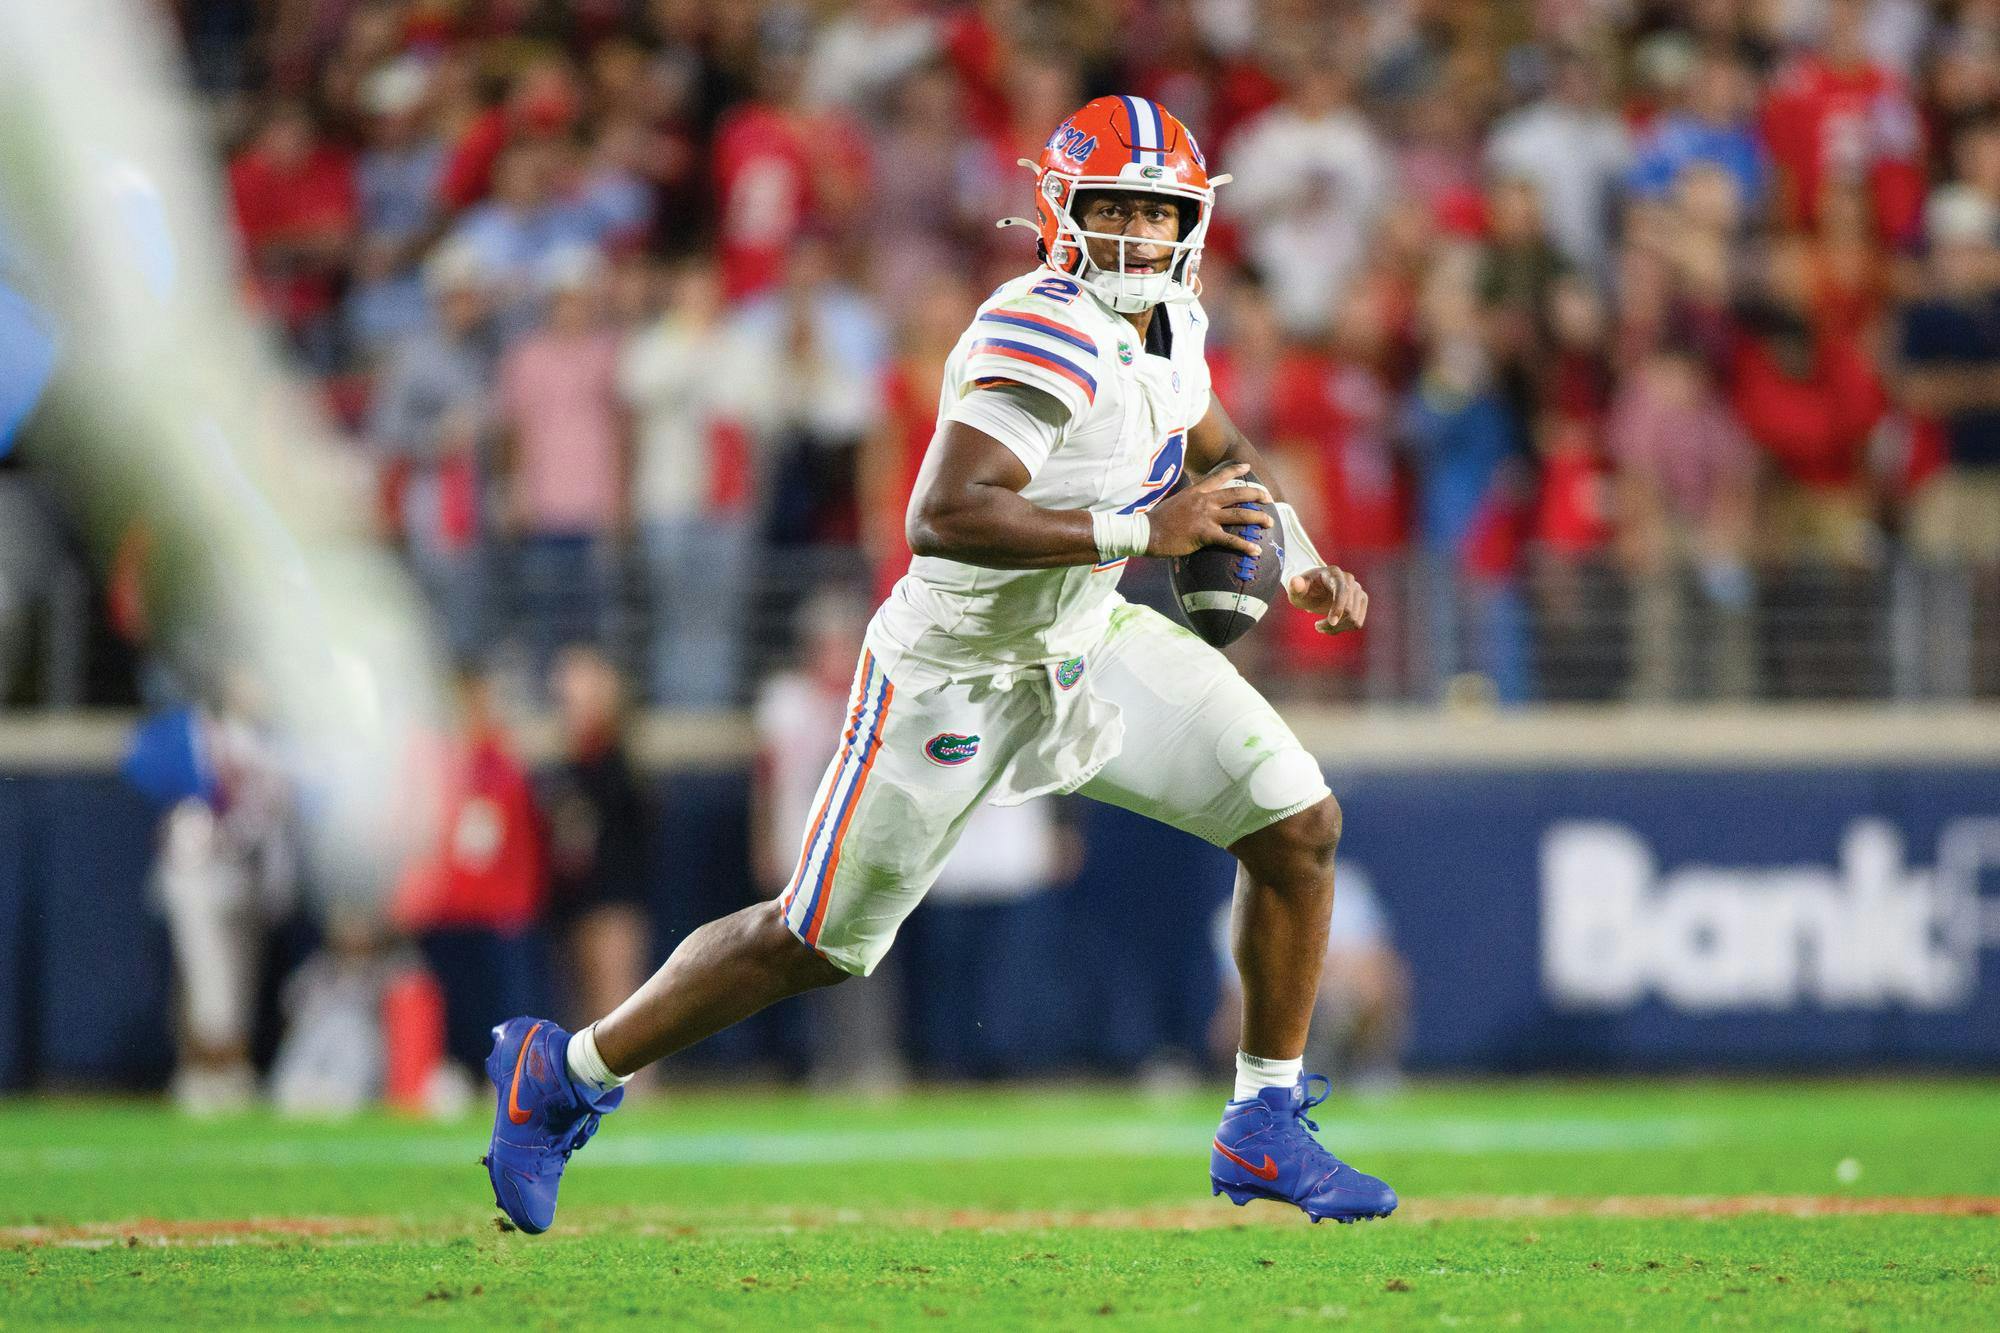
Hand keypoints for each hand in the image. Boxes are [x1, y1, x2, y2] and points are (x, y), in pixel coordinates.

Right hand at [1145, 462, 1271, 557]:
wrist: (1147, 532)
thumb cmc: (1158, 521)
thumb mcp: (1175, 502)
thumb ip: (1188, 500)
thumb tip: (1193, 504)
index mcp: (1197, 492)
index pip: (1219, 476)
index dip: (1235, 470)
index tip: (1248, 467)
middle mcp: (1204, 501)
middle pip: (1238, 494)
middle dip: (1257, 495)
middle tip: (1269, 499)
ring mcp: (1206, 517)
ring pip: (1240, 515)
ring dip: (1258, 518)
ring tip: (1270, 523)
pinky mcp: (1204, 534)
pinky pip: (1230, 540)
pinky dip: (1245, 546)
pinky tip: (1256, 550)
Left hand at [1286, 565, 1367, 634]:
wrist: (1313, 589)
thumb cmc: (1303, 588)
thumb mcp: (1295, 589)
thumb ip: (1295, 586)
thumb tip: (1295, 582)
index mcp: (1334, 573)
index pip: (1342, 590)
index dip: (1338, 607)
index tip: (1331, 622)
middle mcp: (1349, 580)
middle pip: (1349, 609)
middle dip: (1332, 623)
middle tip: (1316, 626)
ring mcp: (1358, 590)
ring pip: (1354, 619)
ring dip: (1336, 628)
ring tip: (1321, 626)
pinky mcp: (1361, 601)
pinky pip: (1357, 623)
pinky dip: (1343, 629)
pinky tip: (1331, 626)